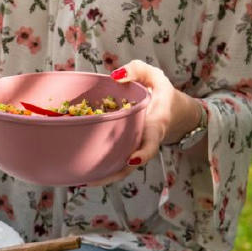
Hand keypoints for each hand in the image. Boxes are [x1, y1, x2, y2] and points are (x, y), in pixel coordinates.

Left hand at [85, 60, 203, 185]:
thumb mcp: (154, 75)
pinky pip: (116, 161)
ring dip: (104, 176)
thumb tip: (116, 75)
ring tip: (79, 180)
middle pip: (131, 164)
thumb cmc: (159, 91)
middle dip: (113, 173)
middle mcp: (145, 141)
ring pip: (122, 168)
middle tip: (90, 179)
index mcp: (155, 124)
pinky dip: (102, 168)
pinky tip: (82, 172)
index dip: (143, 153)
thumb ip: (138, 70)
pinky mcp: (127, 149)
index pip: (151, 142)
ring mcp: (136, 148)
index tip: (132, 161)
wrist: (171, 110)